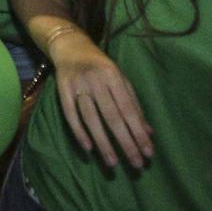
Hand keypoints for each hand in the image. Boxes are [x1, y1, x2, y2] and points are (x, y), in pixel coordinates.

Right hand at [51, 34, 153, 169]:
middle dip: (125, 142)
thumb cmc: (100, 66)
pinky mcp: (62, 89)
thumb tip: (148, 132)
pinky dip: (79, 132)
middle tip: (135, 164)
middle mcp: (96, 80)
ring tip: (112, 163)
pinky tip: (88, 148)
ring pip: (91, 118)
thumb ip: (134, 104)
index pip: (128, 109)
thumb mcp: (120, 79)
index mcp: (113, 75)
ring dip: (102, 142)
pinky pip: (70, 114)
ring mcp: (77, 84)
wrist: (70, 46)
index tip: (148, 153)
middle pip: (111, 116)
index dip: (138, 131)